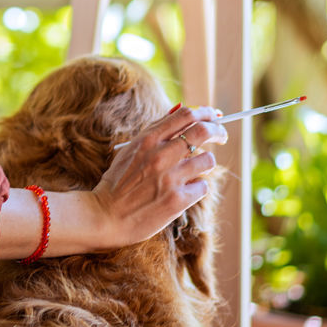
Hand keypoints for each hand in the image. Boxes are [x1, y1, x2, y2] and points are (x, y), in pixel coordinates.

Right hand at [87, 106, 227, 249]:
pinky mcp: (178, 201)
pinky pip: (202, 187)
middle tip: (221, 135)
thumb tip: (181, 110)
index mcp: (148, 139)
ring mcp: (170, 178)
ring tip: (193, 171)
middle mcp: (160, 155)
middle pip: (203, 131)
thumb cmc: (117, 182)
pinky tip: (184, 192)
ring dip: (205, 163)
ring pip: (207, 160)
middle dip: (218, 130)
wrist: (105, 216)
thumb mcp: (130, 150)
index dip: (205, 112)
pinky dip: (197, 188)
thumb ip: (156, 132)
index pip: (186, 115)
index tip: (213, 116)